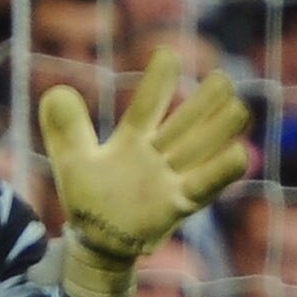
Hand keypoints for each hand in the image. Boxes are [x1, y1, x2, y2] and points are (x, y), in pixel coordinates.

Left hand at [38, 47, 250, 296]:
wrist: (100, 242)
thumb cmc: (90, 199)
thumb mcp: (72, 160)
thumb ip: (66, 128)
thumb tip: (56, 92)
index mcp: (133, 140)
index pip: (147, 106)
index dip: (157, 82)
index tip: (166, 54)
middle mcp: (157, 156)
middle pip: (184, 125)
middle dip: (203, 104)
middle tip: (224, 78)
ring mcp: (170, 179)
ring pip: (200, 150)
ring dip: (219, 130)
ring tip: (240, 108)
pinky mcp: (178, 205)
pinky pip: (203, 186)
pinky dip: (220, 172)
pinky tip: (240, 154)